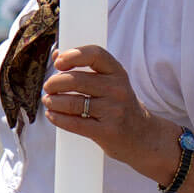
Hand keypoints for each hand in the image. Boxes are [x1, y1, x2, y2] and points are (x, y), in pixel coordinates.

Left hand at [43, 44, 174, 173]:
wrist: (145, 138)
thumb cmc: (118, 105)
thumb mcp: (110, 83)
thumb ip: (85, 68)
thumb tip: (57, 54)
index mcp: (117, 73)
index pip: (95, 54)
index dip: (73, 55)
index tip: (58, 62)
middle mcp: (118, 90)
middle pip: (76, 80)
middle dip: (54, 83)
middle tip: (49, 87)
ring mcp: (114, 111)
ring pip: (72, 102)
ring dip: (53, 101)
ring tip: (48, 101)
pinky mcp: (108, 131)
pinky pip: (75, 123)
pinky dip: (58, 118)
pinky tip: (52, 115)